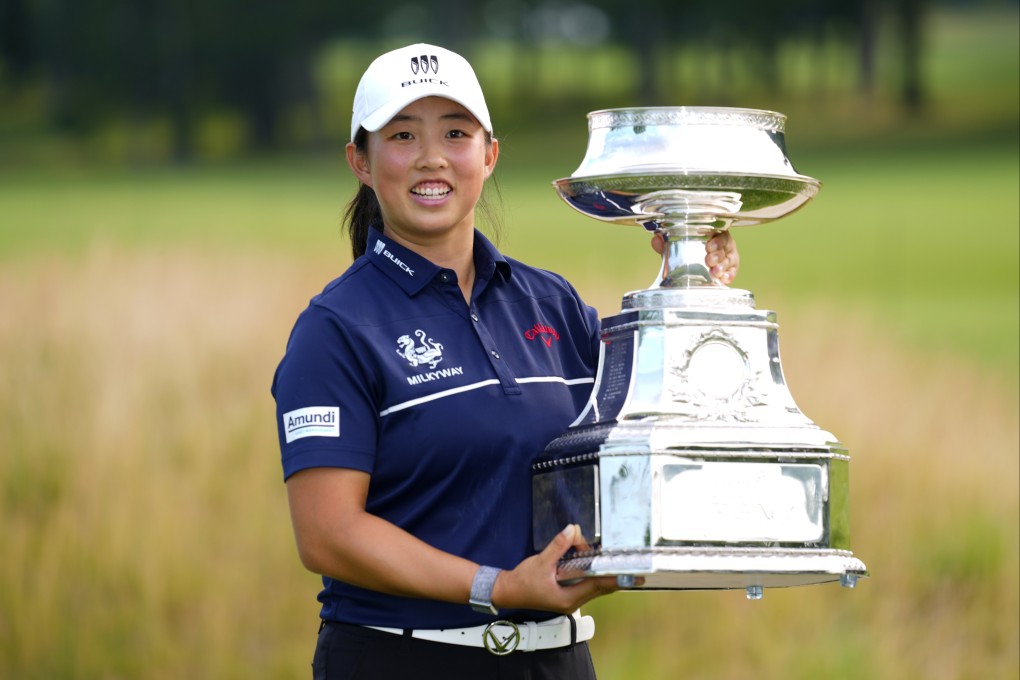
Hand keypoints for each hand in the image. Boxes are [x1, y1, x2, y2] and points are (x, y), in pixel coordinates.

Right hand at [492, 525, 619, 613]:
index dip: (613, 578)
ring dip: (598, 572)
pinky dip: (589, 573)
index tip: (630, 576)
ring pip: (592, 587)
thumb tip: (572, 530)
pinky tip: (590, 561)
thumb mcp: (541, 561)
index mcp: (568, 599)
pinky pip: (584, 585)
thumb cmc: (522, 582)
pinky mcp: (566, 596)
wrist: (507, 591)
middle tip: (630, 568)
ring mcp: (569, 601)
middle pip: (599, 588)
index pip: (597, 586)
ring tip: (604, 556)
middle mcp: (571, 602)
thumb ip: (559, 546)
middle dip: (611, 574)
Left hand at [650, 231, 740, 283]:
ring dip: (723, 266)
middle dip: (717, 254)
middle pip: (725, 246)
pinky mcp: (730, 269)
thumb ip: (665, 244)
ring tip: (715, 272)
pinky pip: (733, 271)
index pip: (718, 233)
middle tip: (708, 261)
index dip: (715, 240)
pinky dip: (729, 275)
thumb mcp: (674, 247)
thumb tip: (656, 239)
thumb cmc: (685, 250)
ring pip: (730, 259)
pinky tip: (724, 279)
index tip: (708, 246)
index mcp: (712, 233)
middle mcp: (723, 243)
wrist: (689, 267)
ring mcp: (728, 256)